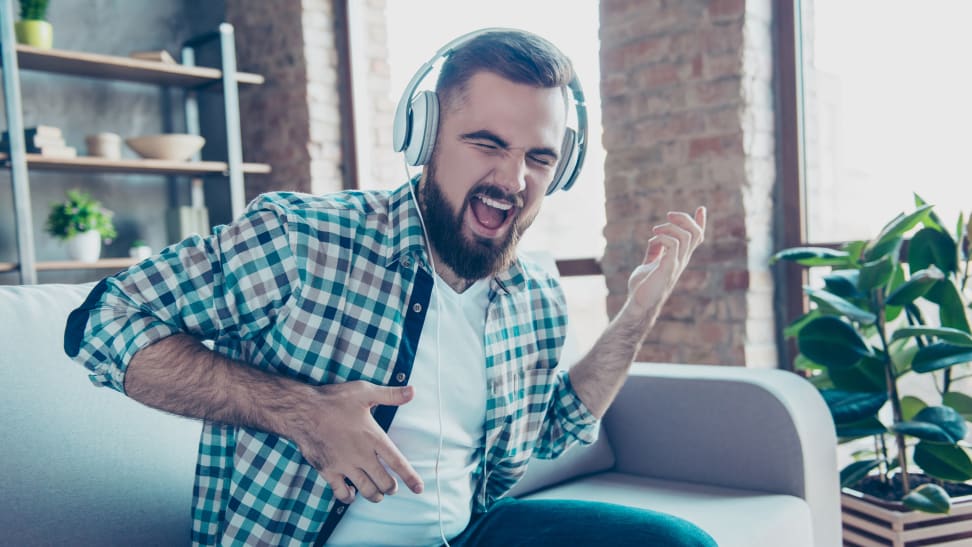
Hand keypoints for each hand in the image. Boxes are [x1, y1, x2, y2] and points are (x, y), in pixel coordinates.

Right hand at [292, 381, 422, 503]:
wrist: (302, 411)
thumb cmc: (334, 399)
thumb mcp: (365, 392)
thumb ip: (390, 395)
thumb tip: (413, 391)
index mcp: (374, 437)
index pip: (398, 462)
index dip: (410, 477)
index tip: (419, 488)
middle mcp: (362, 455)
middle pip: (384, 482)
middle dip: (391, 488)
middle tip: (392, 487)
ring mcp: (344, 465)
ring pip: (367, 490)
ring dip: (375, 495)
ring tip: (378, 494)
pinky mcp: (328, 471)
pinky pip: (341, 493)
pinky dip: (349, 497)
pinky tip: (352, 494)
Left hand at [626, 206, 705, 316]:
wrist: (638, 304)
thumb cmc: (643, 286)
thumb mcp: (649, 263)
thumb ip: (654, 251)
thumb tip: (655, 239)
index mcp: (679, 258)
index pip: (696, 239)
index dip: (700, 223)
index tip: (701, 209)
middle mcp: (681, 260)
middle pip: (696, 234)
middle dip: (685, 219)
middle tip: (668, 215)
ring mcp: (676, 264)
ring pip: (687, 237)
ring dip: (670, 227)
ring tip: (654, 230)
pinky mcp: (668, 268)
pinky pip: (673, 245)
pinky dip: (663, 237)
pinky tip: (652, 240)